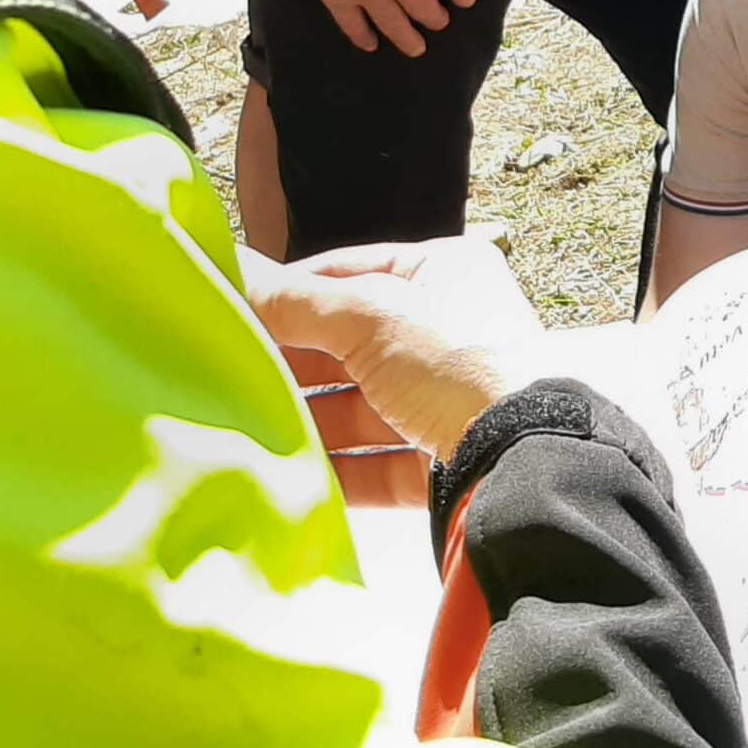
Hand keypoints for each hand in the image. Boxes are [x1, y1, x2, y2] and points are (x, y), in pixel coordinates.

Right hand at [246, 238, 545, 459]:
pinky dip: (332, 471)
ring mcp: (446, 401)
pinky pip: (373, 465)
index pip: (349, 272)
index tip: (230, 310)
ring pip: (357, 409)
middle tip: (224, 376)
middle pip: (348, 345)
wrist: (524, 459)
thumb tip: (231, 271)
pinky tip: (285, 476)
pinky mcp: (440, 464)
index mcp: (444, 274)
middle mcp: (449, 333)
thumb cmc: (457, 361)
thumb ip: (297, 301)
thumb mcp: (370, 316)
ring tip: (242, 428)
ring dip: (305, 420)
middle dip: (290, 362)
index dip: (288, 291)